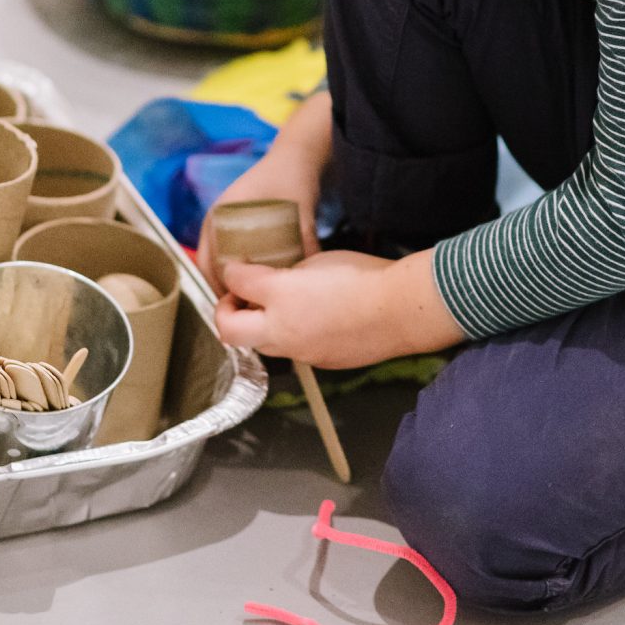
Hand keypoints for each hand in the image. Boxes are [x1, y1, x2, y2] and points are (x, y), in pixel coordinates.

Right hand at [196, 145, 322, 293]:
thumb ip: (305, 243)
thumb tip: (308, 279)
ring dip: (228, 277)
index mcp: (221, 215)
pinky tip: (255, 279)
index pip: (209, 261)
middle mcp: (217, 218)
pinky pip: (228, 250)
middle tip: (243, 307)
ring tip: (249, 298)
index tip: (238, 304)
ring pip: (217, 258)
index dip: (220, 285)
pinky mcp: (236, 221)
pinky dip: (235, 265)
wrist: (298, 154)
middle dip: (223, 286)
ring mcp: (224, 219)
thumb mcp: (300, 214)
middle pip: (210, 263)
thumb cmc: (294, 180)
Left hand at [215, 249, 462, 368]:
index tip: (236, 268)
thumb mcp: (319, 262)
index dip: (231, 272)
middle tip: (237, 299)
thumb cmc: (363, 276)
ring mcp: (299, 351)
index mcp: (280, 295)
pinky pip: (291, 351)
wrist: (399, 310)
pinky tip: (308, 321)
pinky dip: (287, 337)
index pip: (236, 282)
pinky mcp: (318, 362)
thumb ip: (288, 272)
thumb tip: (274, 279)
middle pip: (230, 330)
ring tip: (273, 309)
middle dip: (225, 313)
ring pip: (260, 345)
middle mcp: (281, 329)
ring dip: (256, 327)